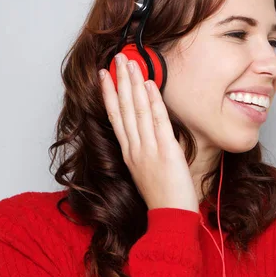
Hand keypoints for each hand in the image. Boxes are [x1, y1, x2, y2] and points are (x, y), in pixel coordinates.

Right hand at [99, 53, 198, 212]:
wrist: (170, 217)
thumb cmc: (162, 196)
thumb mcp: (146, 170)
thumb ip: (145, 149)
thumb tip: (149, 130)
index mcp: (129, 152)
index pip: (115, 117)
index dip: (109, 94)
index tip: (104, 76)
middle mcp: (135, 148)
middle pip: (124, 108)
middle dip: (120, 81)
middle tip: (117, 59)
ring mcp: (149, 148)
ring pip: (138, 110)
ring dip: (134, 85)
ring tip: (130, 64)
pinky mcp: (166, 150)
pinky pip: (158, 121)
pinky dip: (153, 101)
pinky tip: (149, 85)